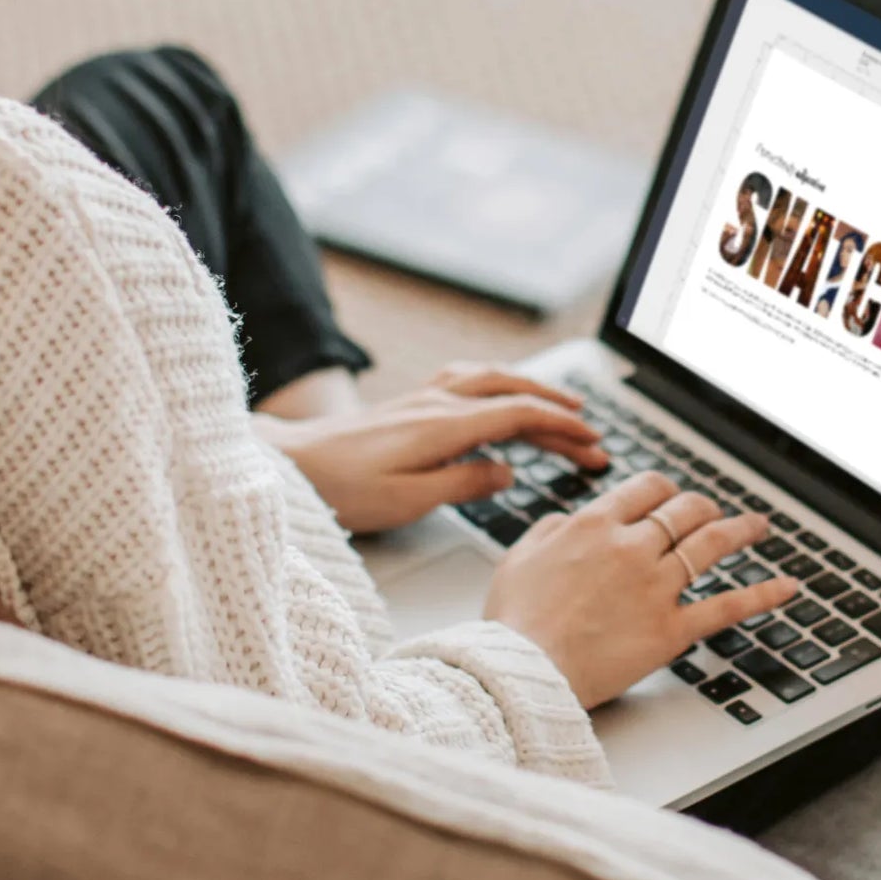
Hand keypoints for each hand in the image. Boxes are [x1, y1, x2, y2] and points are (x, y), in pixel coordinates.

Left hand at [261, 362, 608, 535]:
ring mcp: (422, 398)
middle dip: (558, 410)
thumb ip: (462, 484)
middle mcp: (437, 403)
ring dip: (531, 390)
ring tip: (561, 406)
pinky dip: (498, 383)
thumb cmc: (340, 489)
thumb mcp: (406, 500)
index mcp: (444, 426)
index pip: (519, 416)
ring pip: (491, 379)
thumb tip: (507, 472)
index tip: (592, 443)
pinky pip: (467, 379)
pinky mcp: (408, 403)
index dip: (561, 428)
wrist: (288, 464)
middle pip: (513, 394)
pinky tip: (501, 392)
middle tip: (592, 435)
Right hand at [484, 471, 799, 708]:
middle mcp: (632, 547)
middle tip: (712, 511)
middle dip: (702, 506)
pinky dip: (763, 594)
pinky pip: (727, 607)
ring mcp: (656, 587)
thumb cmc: (512, 622)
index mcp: (594, 525)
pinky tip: (787, 586)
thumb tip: (567, 520)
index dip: (664, 489)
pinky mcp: (672, 630)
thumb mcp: (516, 558)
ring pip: (711, 545)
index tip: (670, 495)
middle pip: (684, 510)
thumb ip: (549, 530)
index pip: (646, 489)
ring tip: (758, 526)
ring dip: (740, 530)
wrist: (522, 669)